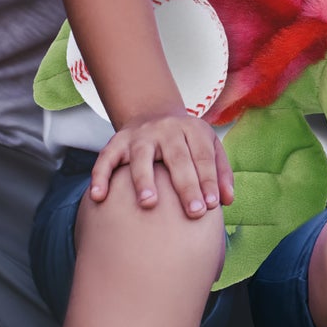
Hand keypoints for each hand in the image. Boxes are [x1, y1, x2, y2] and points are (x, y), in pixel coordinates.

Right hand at [88, 111, 234, 219]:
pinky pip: (106, 158)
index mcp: (191, 129)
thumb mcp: (208, 146)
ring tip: (149, 204)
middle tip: (194, 212)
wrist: (153, 114)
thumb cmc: (186, 143)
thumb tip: (227, 200)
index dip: (209, 180)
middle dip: (186, 185)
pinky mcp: (117, 141)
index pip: (203, 156)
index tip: (212, 206)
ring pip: (141, 156)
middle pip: (177, 157)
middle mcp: (166, 129)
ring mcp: (140, 135)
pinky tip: (99, 197)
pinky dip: (100, 175)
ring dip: (144, 179)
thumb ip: (220, 172)